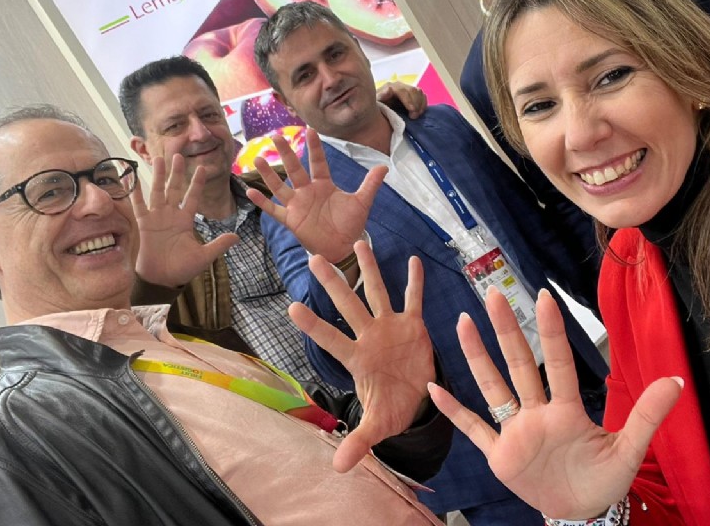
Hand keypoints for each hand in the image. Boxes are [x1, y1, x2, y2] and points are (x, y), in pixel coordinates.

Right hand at [132, 154, 238, 286]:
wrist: (162, 280)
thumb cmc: (182, 269)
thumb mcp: (204, 257)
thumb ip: (219, 245)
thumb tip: (238, 237)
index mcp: (185, 221)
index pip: (192, 197)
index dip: (197, 183)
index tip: (202, 167)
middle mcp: (171, 215)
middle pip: (174, 189)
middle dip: (177, 173)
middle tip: (178, 154)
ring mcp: (156, 219)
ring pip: (157, 192)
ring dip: (157, 176)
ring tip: (158, 159)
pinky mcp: (144, 225)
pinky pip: (139, 206)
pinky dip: (135, 193)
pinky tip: (132, 179)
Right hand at [247, 128, 385, 263]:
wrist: (343, 247)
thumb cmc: (350, 224)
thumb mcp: (362, 202)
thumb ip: (370, 184)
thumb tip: (385, 166)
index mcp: (324, 184)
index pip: (318, 161)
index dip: (314, 147)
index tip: (309, 130)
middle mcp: (307, 191)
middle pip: (294, 169)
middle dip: (286, 153)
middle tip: (276, 136)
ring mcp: (297, 205)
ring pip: (280, 186)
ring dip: (269, 174)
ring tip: (258, 159)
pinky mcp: (291, 220)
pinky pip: (274, 209)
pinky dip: (262, 202)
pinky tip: (250, 191)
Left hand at [289, 241, 433, 472]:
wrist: (417, 401)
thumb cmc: (391, 410)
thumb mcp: (376, 427)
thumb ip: (358, 441)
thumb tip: (338, 467)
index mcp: (358, 359)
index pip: (331, 339)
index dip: (314, 326)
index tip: (292, 307)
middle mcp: (370, 337)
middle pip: (348, 305)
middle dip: (332, 283)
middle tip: (312, 257)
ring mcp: (391, 327)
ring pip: (377, 292)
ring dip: (369, 268)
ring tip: (358, 241)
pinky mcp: (413, 326)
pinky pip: (413, 300)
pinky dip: (415, 282)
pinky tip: (414, 260)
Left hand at [377, 81, 427, 118]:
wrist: (378, 110)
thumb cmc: (376, 108)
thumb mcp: (377, 103)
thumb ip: (381, 96)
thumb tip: (389, 89)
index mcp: (390, 87)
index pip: (402, 90)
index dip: (408, 100)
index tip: (412, 110)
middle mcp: (399, 86)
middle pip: (413, 91)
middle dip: (416, 104)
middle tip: (414, 117)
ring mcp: (407, 89)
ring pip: (419, 92)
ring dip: (420, 104)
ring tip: (417, 115)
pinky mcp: (412, 94)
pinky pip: (422, 95)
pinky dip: (423, 104)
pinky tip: (420, 112)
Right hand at [428, 287, 681, 519]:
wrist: (581, 514)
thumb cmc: (604, 480)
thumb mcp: (630, 450)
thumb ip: (647, 414)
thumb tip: (677, 381)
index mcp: (567, 410)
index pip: (558, 364)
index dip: (552, 332)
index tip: (545, 297)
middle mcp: (537, 413)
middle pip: (519, 364)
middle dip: (507, 329)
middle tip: (494, 293)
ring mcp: (516, 431)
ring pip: (493, 387)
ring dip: (477, 357)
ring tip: (463, 323)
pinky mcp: (500, 455)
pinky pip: (473, 429)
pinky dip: (454, 411)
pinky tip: (435, 389)